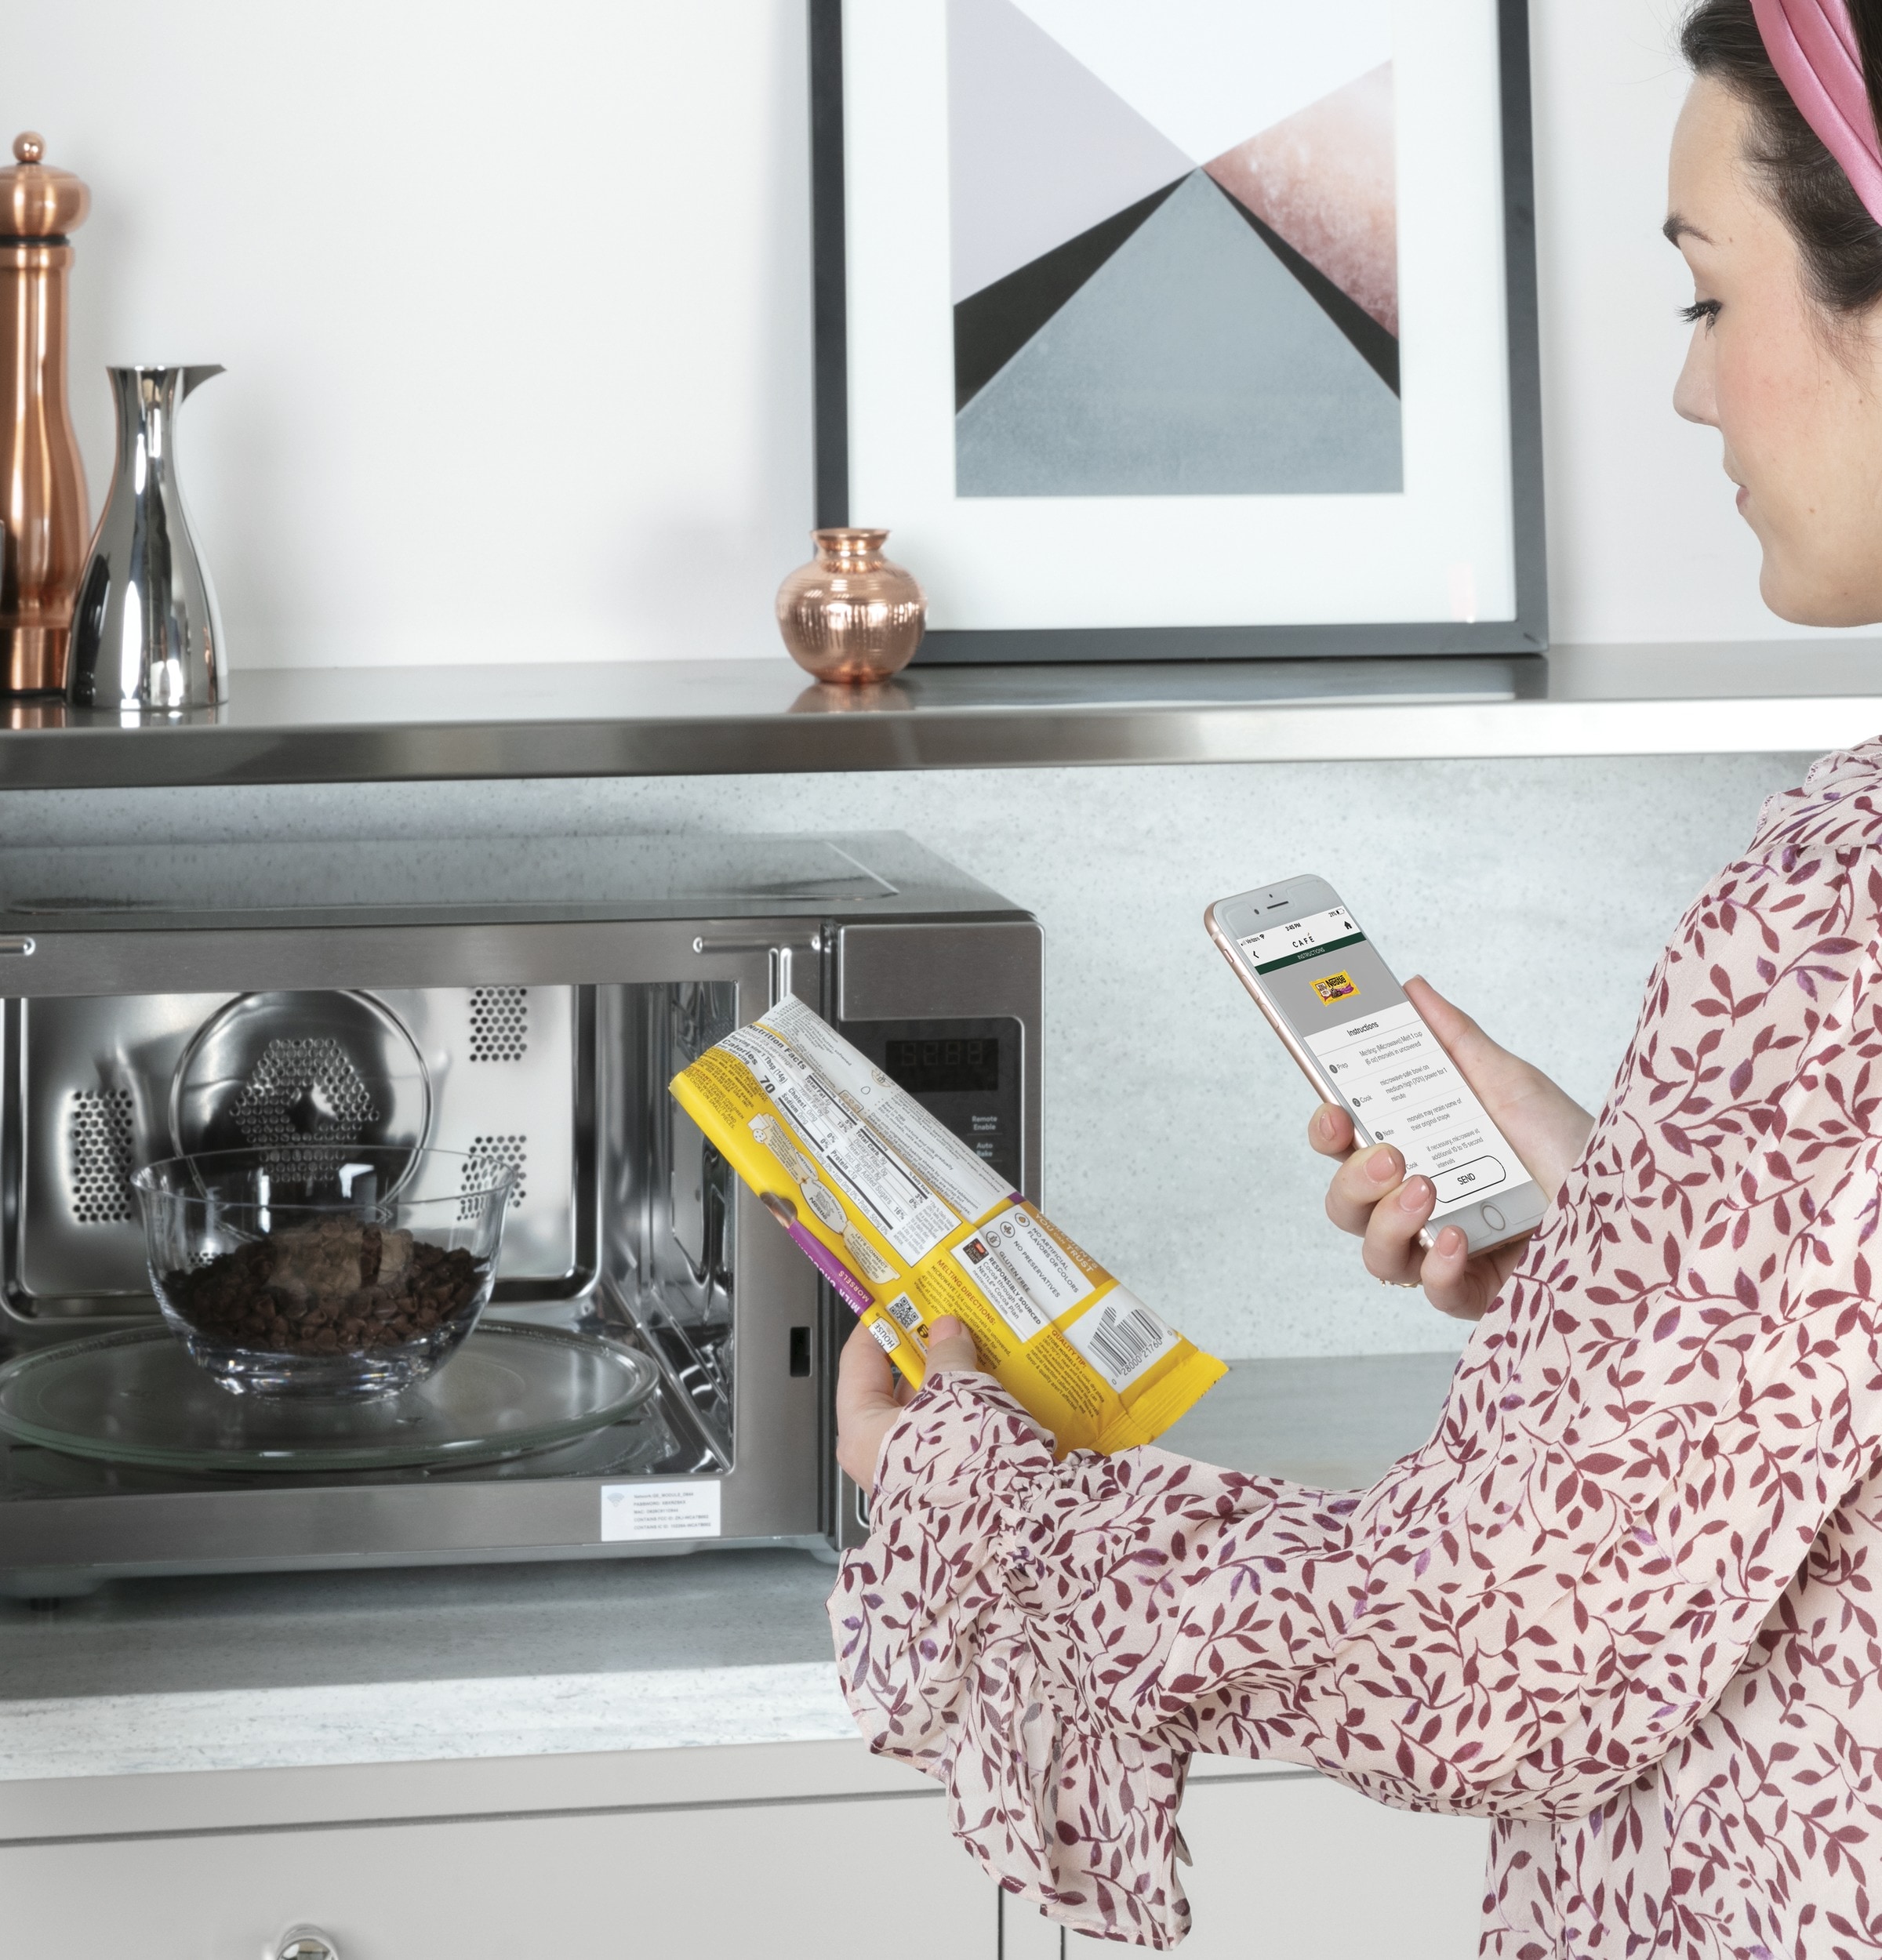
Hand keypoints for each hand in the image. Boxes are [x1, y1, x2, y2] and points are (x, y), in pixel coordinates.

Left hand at [835, 1314, 978, 1489]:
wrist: (1003, 1531)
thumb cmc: (962, 1462)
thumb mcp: (955, 1392)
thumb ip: (947, 1354)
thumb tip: (945, 1327)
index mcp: (861, 1428)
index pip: (858, 1359)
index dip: (881, 1325)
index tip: (901, 1298)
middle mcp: (877, 1454)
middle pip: (892, 1387)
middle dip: (922, 1355)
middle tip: (947, 1321)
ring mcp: (909, 1474)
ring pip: (924, 1413)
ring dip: (948, 1384)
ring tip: (978, 1350)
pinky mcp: (941, 1486)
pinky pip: (946, 1436)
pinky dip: (964, 1413)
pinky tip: (993, 1391)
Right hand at [1310, 976, 1594, 1320]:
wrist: (1641, 1201)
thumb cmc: (1577, 1146)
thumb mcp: (1513, 1084)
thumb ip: (1456, 1040)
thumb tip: (1413, 990)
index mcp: (1422, 1152)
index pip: (1348, 1148)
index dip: (1328, 1132)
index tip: (1335, 1111)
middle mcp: (1425, 1205)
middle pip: (1346, 1205)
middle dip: (1352, 1179)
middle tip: (1388, 1154)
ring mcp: (1447, 1253)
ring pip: (1377, 1255)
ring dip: (1387, 1221)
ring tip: (1427, 1189)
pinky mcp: (1477, 1294)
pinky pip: (1431, 1291)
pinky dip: (1438, 1266)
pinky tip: (1461, 1239)